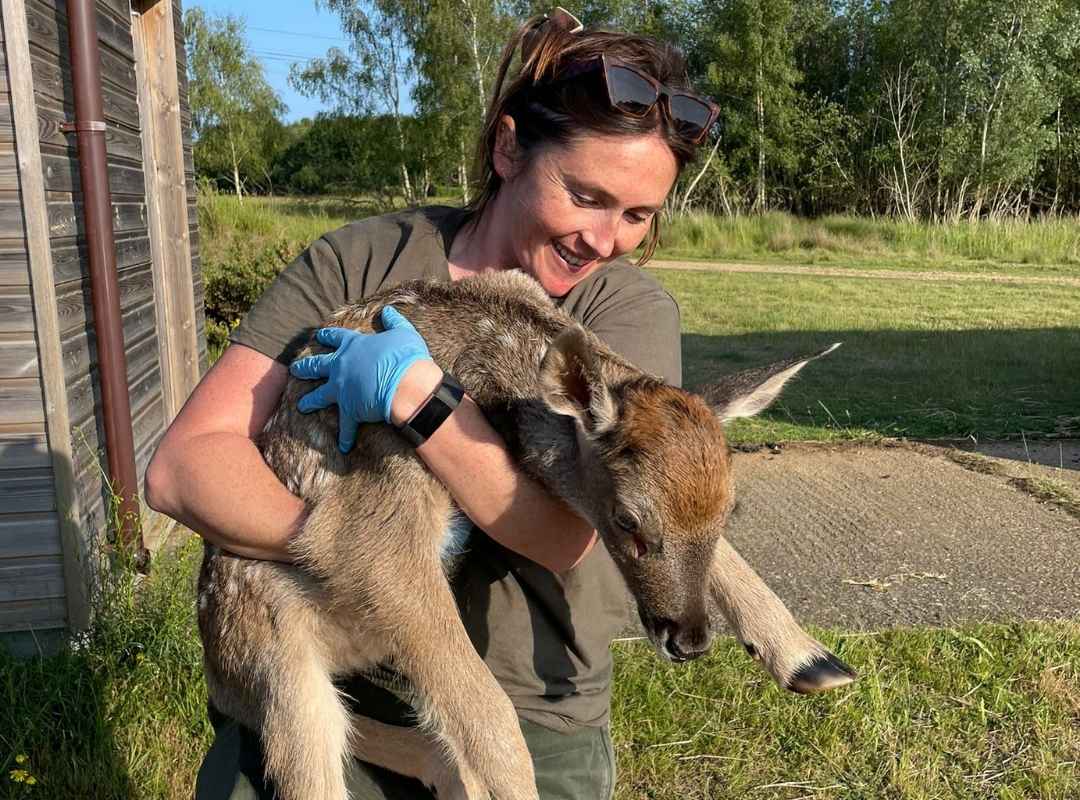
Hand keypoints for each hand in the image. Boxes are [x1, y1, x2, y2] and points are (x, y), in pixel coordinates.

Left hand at [290, 306, 430, 451]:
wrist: (407, 384)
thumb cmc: (406, 356)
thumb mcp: (403, 332)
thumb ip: (394, 321)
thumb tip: (388, 310)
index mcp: (354, 346)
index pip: (335, 337)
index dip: (327, 336)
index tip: (318, 335)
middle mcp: (342, 367)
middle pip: (318, 365)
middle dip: (305, 367)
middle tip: (295, 369)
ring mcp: (343, 389)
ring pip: (320, 395)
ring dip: (310, 401)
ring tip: (300, 405)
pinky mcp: (350, 410)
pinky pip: (345, 427)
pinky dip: (345, 437)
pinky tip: (342, 447)